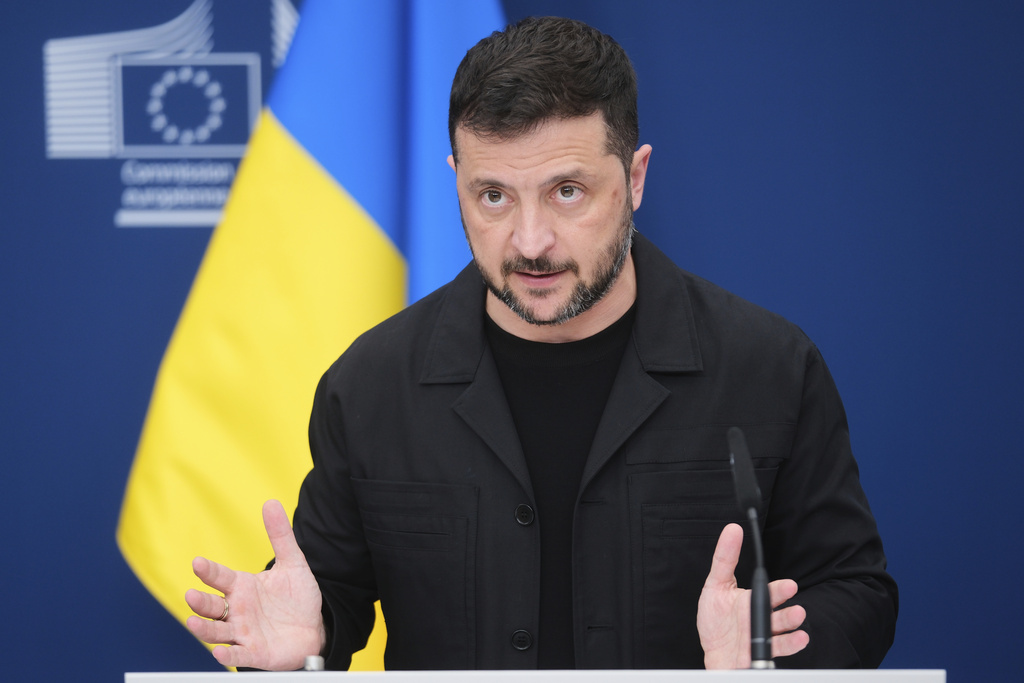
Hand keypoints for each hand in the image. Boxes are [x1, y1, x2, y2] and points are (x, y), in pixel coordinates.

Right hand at [185, 500, 325, 669]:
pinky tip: (219, 653)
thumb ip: (280, 536)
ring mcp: (243, 632)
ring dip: (204, 628)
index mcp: (242, 587)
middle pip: (213, 606)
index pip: (220, 577)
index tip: (198, 562)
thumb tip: (271, 502)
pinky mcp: (254, 652)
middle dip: (200, 602)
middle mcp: (237, 610)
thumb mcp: (293, 563)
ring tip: (192, 622)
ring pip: (217, 631)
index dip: (209, 571)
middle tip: (191, 595)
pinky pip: (237, 655)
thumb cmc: (297, 597)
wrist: (314, 628)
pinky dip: (228, 655)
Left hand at [696, 523, 809, 668]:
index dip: (780, 589)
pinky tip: (800, 638)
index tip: (790, 585)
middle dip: (787, 604)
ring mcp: (763, 634)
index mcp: (751, 599)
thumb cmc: (716, 620)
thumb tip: (732, 529)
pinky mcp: (761, 652)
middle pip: (776, 609)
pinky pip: (779, 648)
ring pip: (781, 627)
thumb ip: (724, 559)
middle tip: (793, 598)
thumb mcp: (715, 585)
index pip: (768, 591)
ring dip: (791, 622)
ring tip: (798, 615)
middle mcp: (760, 616)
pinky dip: (791, 644)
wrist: (715, 653)